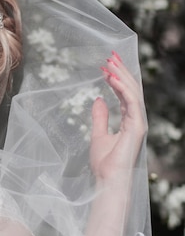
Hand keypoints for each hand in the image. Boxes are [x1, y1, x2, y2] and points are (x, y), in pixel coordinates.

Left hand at [90, 52, 146, 182]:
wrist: (108, 180)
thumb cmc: (105, 163)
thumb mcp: (98, 135)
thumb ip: (100, 117)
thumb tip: (98, 100)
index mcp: (129, 120)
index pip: (124, 94)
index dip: (116, 78)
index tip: (106, 65)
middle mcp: (136, 119)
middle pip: (130, 89)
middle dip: (120, 71)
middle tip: (110, 56)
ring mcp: (138, 122)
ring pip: (132, 92)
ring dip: (121, 76)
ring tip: (109, 62)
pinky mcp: (137, 126)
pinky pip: (131, 103)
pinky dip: (121, 89)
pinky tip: (111, 78)